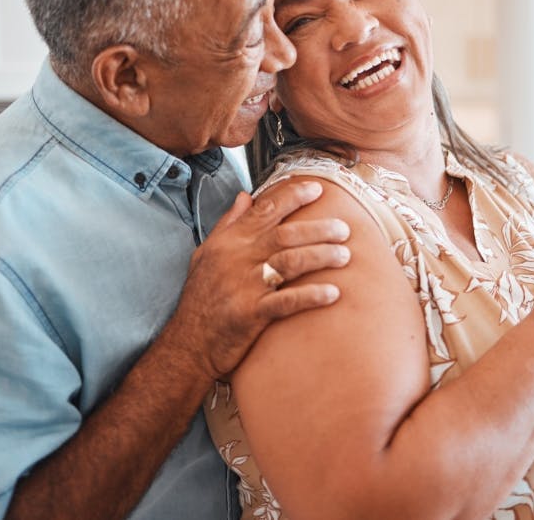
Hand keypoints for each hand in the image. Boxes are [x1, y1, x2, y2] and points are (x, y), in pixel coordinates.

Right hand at [172, 180, 350, 378]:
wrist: (188, 344)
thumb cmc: (200, 300)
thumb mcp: (206, 254)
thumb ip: (228, 224)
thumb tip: (245, 196)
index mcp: (229, 242)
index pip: (265, 210)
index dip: (293, 196)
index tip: (318, 189)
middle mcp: (237, 259)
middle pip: (285, 234)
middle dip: (318, 229)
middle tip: (344, 228)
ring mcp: (243, 286)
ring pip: (290, 262)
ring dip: (322, 256)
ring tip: (345, 256)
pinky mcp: (250, 314)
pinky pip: (287, 301)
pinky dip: (311, 295)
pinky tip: (333, 293)